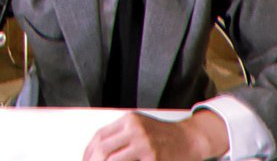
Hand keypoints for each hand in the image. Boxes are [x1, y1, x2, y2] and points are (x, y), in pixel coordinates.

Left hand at [82, 109, 228, 160]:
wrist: (188, 138)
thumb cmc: (163, 135)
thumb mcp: (139, 126)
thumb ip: (120, 135)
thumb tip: (97, 152)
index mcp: (129, 120)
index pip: (99, 137)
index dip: (88, 153)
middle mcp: (135, 130)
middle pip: (103, 150)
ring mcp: (144, 145)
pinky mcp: (153, 159)